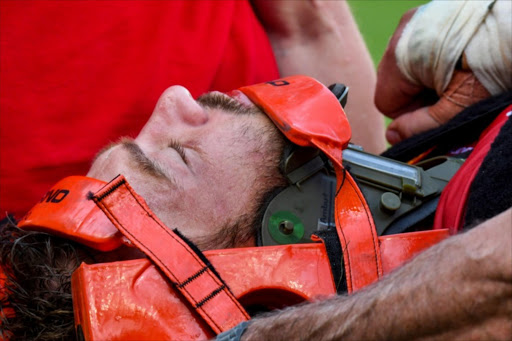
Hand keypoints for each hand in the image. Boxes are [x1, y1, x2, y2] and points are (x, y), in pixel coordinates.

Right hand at [375, 9, 489, 144]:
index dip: (411, 114)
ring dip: (424, 76)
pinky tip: (455, 59)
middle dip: (417, 93)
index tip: (437, 110)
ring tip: (455, 74)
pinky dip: (432, 57)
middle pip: (394, 82)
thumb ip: (420, 126)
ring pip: (404, 65)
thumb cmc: (493, 64)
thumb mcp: (456, 106)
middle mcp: (401, 34)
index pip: (386, 102)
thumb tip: (393, 136)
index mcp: (400, 57)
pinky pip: (416, 46)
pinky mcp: (427, 14)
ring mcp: (414, 20)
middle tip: (449, 92)